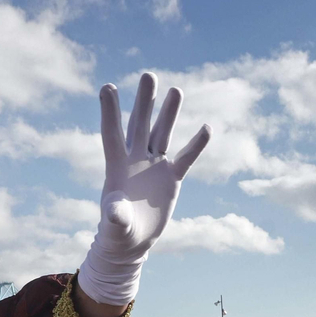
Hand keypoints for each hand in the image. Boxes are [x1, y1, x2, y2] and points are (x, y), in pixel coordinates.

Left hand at [76, 73, 211, 308]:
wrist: (132, 241)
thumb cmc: (118, 233)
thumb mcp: (115, 226)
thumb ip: (115, 215)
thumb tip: (114, 210)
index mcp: (117, 166)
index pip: (112, 133)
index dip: (110, 111)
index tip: (108, 86)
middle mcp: (135, 159)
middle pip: (140, 125)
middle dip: (144, 101)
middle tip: (148, 75)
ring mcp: (154, 166)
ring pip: (162, 134)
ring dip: (169, 113)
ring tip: (176, 89)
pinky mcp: (171, 177)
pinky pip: (185, 157)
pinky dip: (196, 145)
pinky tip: (207, 127)